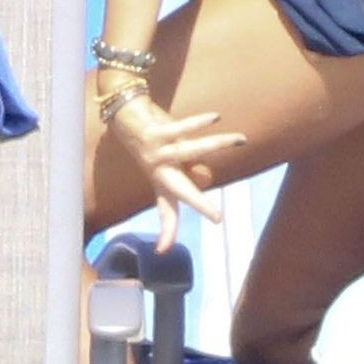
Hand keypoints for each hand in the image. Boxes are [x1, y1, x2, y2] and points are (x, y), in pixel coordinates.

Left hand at [104, 95, 247, 248]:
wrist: (123, 113)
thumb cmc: (152, 140)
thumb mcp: (170, 158)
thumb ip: (188, 169)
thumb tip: (204, 178)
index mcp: (160, 181)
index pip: (166, 211)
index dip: (167, 231)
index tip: (163, 250)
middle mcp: (158, 170)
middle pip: (181, 190)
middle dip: (199, 203)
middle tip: (218, 218)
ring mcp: (157, 151)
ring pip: (191, 150)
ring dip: (218, 144)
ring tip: (240, 139)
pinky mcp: (157, 132)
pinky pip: (182, 127)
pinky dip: (200, 122)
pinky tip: (216, 118)